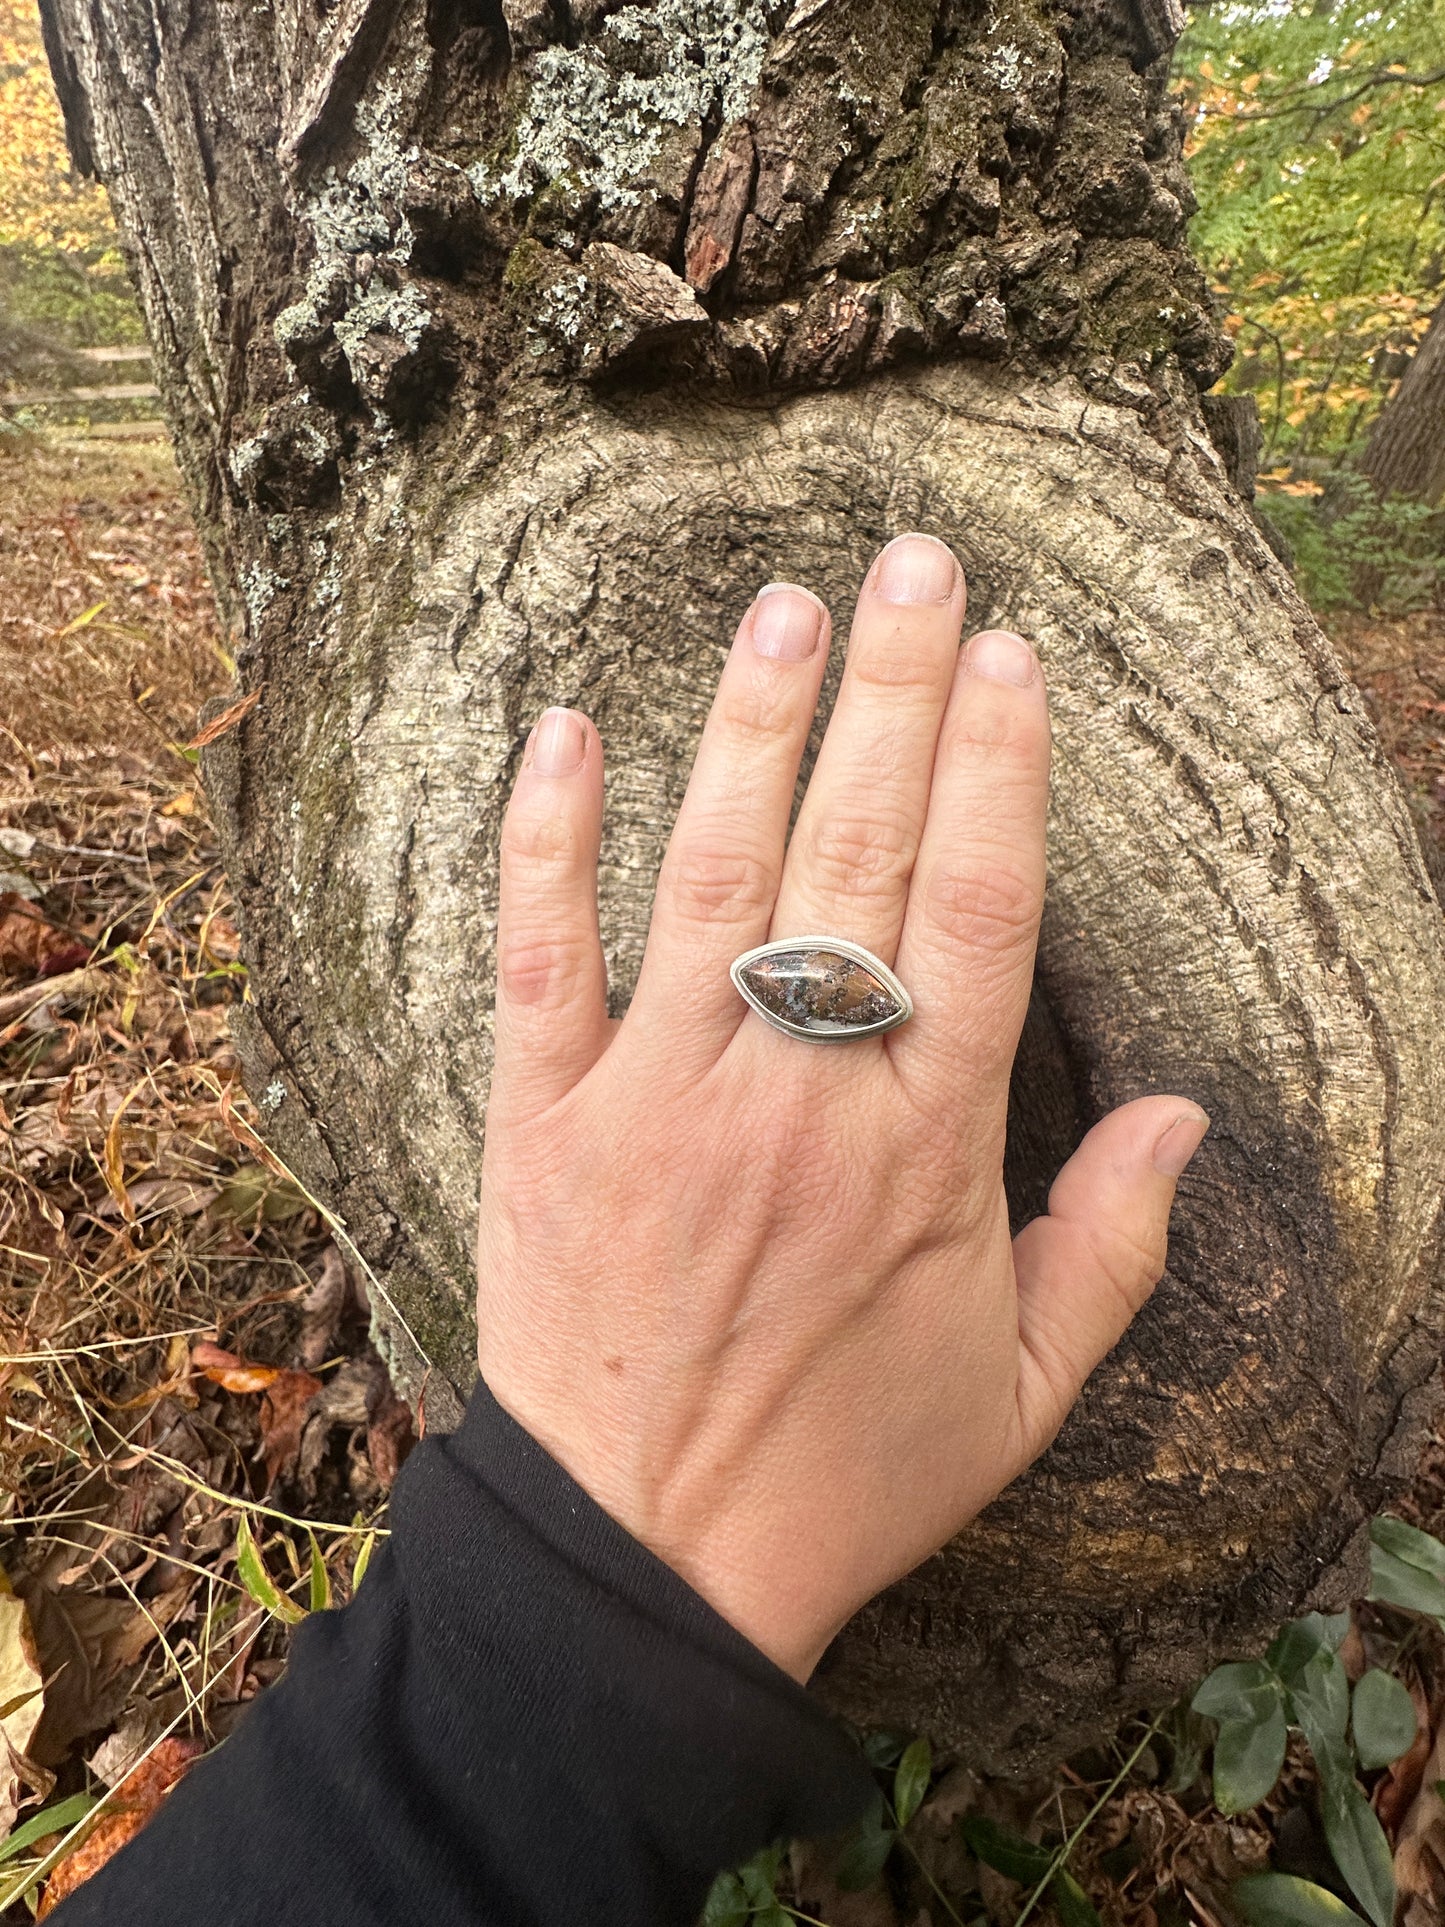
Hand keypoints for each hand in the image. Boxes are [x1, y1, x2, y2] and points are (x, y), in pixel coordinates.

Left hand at [475, 535, 1208, 1682]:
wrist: (649, 1562)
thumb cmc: (847, 1473)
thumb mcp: (1023, 1388)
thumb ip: (1117, 1243)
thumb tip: (1193, 1110)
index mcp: (925, 1144)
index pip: (980, 909)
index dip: (1003, 768)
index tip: (1012, 656)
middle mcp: (798, 1091)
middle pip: (862, 851)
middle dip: (896, 690)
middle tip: (913, 561)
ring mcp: (661, 1096)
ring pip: (713, 873)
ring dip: (751, 725)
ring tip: (783, 603)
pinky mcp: (544, 1121)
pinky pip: (540, 958)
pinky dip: (548, 841)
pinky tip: (565, 729)